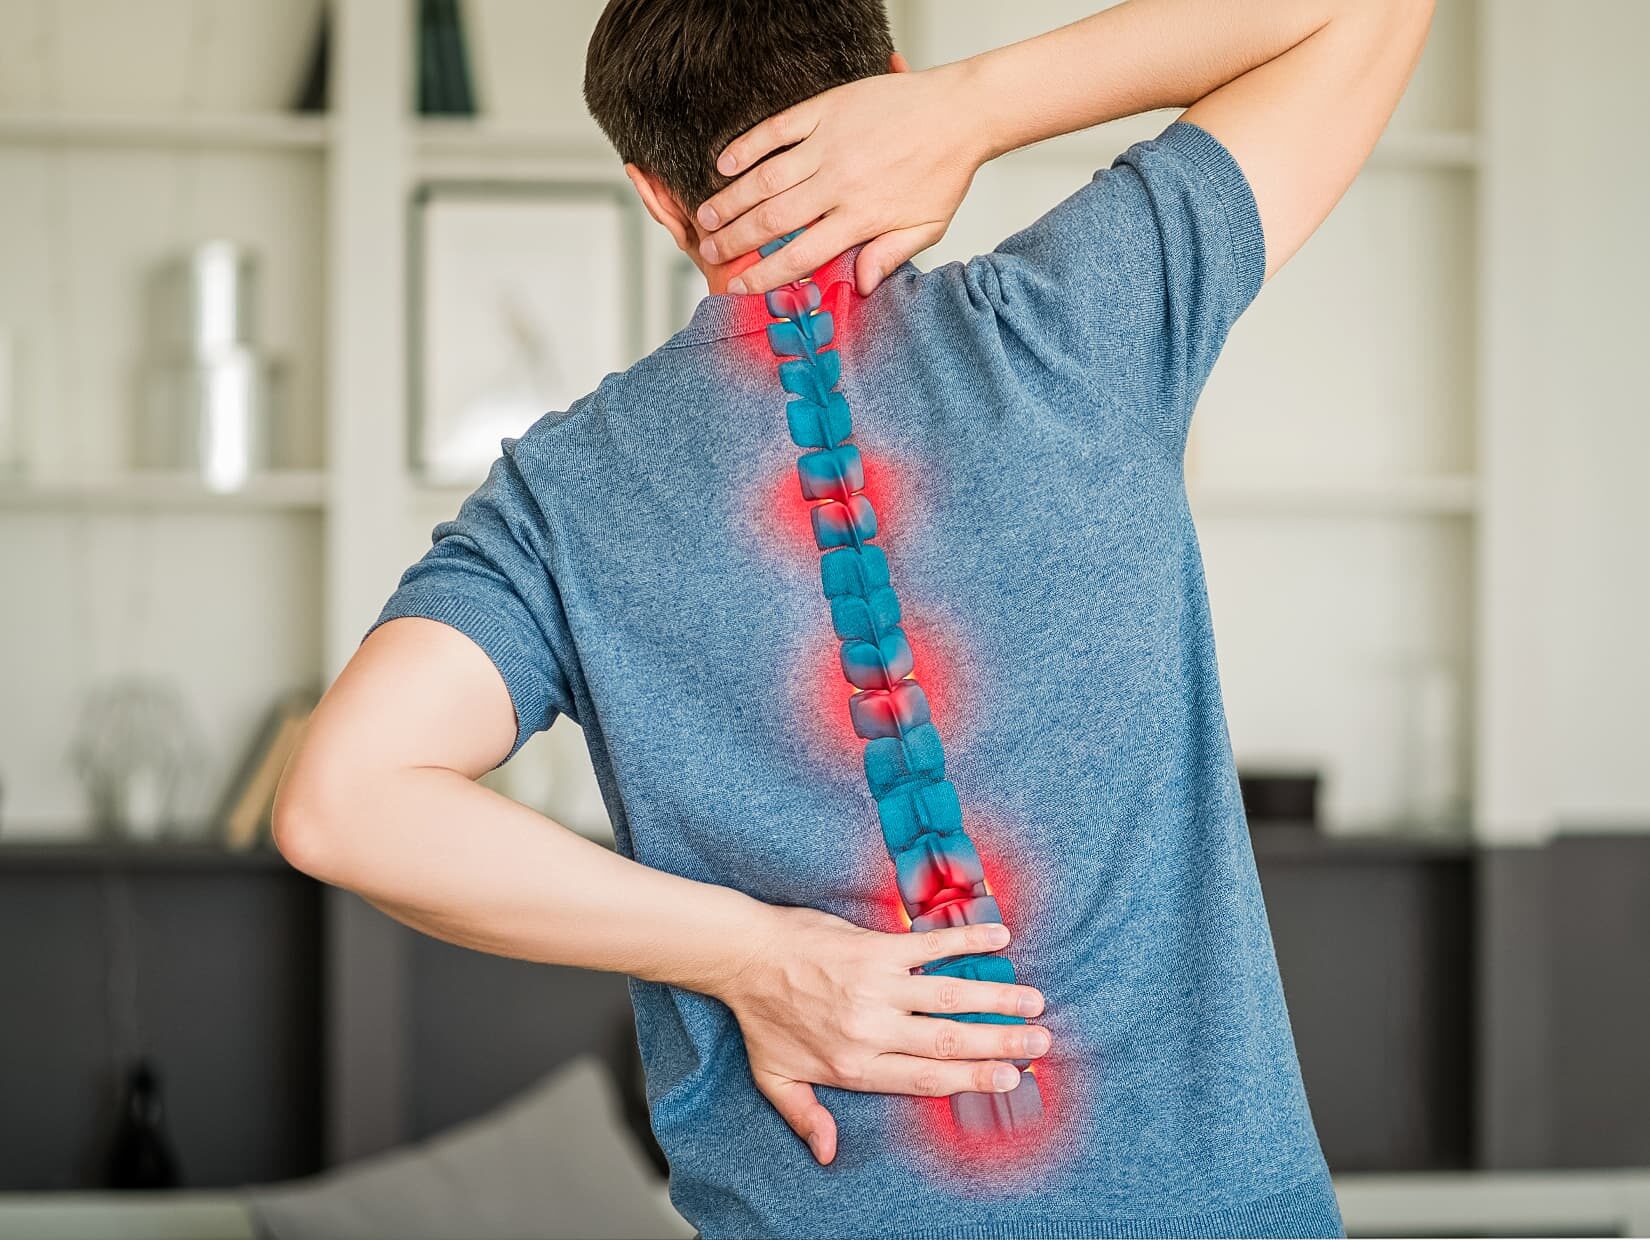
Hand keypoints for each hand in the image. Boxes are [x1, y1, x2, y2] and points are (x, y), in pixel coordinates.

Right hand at [694, 61, 988, 296]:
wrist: (962, 112)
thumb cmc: (946, 170)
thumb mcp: (928, 227)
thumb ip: (890, 256)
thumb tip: (862, 288)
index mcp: (861, 217)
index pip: (801, 255)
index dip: (764, 275)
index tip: (739, 288)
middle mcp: (840, 182)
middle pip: (772, 220)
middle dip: (734, 240)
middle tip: (710, 252)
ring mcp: (830, 143)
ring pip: (765, 178)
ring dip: (730, 199)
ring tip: (705, 216)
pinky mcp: (827, 109)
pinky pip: (777, 130)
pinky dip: (746, 146)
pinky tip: (724, 162)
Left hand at [713, 904, 1048, 1164]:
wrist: (744, 956)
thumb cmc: (762, 1017)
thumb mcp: (776, 1078)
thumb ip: (806, 1116)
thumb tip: (827, 1153)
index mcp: (855, 1065)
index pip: (926, 1078)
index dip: (971, 1079)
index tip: (1010, 1079)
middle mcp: (872, 1028)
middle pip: (948, 1042)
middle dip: (999, 1044)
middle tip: (1040, 1044)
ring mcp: (876, 985)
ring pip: (949, 996)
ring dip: (996, 999)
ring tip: (1034, 1003)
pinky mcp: (875, 948)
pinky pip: (930, 947)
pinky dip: (966, 943)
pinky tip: (999, 940)